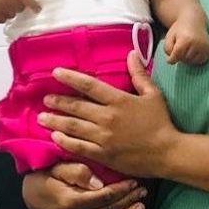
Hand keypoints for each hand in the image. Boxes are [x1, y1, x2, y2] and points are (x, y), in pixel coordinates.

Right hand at [0, 0, 40, 22]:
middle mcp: (8, 2)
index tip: (38, 9)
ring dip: (10, 10)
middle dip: (18, 4)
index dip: (34, 6)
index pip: (29, 1)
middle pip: (21, 8)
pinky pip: (3, 20)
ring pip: (12, 15)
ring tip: (1, 1)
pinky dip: (1, 15)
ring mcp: (0, 10)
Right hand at [21, 163, 145, 208]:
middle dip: (127, 201)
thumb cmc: (46, 175)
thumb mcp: (58, 166)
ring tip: (140, 207)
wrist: (31, 194)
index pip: (103, 197)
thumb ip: (78, 171)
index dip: (120, 190)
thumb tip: (99, 183)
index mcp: (68, 202)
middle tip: (142, 191)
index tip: (133, 181)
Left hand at [39, 52, 179, 178]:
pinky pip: (79, 147)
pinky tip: (55, 137)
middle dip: (58, 102)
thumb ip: (139, 74)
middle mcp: (107, 118)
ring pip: (73, 127)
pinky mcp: (103, 155)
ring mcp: (103, 138)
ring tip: (42, 118)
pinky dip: (65, 141)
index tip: (56, 72)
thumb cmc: (160, 122)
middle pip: (77, 107)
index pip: (90, 86)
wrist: (166, 152)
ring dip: (56, 121)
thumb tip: (131, 53)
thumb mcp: (153, 94)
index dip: (71, 78)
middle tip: (45, 98)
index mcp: (119, 101)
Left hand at [163, 13, 208, 64]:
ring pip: (192, 61)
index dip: (171, 59)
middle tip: (180, 49)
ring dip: (187, 58)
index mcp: (186, 39)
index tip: (169, 60)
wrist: (194, 21)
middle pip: (184, 59)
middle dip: (180, 57)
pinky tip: (193, 52)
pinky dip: (195, 59)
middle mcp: (197, 43)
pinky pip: (200, 61)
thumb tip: (173, 60)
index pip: (177, 55)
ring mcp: (204, 46)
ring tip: (186, 49)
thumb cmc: (179, 29)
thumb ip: (167, 49)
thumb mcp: (169, 37)